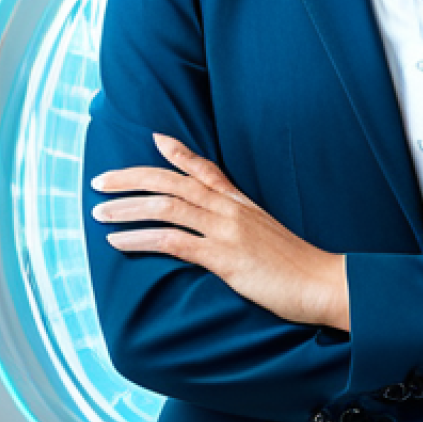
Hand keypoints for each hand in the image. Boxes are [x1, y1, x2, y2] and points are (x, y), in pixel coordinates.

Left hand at [90, 132, 346, 326]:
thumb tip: (224, 232)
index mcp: (242, 203)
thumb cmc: (299, 267)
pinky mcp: (223, 256)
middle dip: (131, 178)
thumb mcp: (269, 235)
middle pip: (173, 182)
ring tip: (99, 213)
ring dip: (127, 208)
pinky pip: (172, 241)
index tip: (155, 139)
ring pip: (166, 207)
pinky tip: (119, 242)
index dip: (178, 153)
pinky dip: (141, 239)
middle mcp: (231, 209)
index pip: (206, 169)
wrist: (323, 282)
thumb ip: (244, 227)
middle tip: (99, 182)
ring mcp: (227, 230)